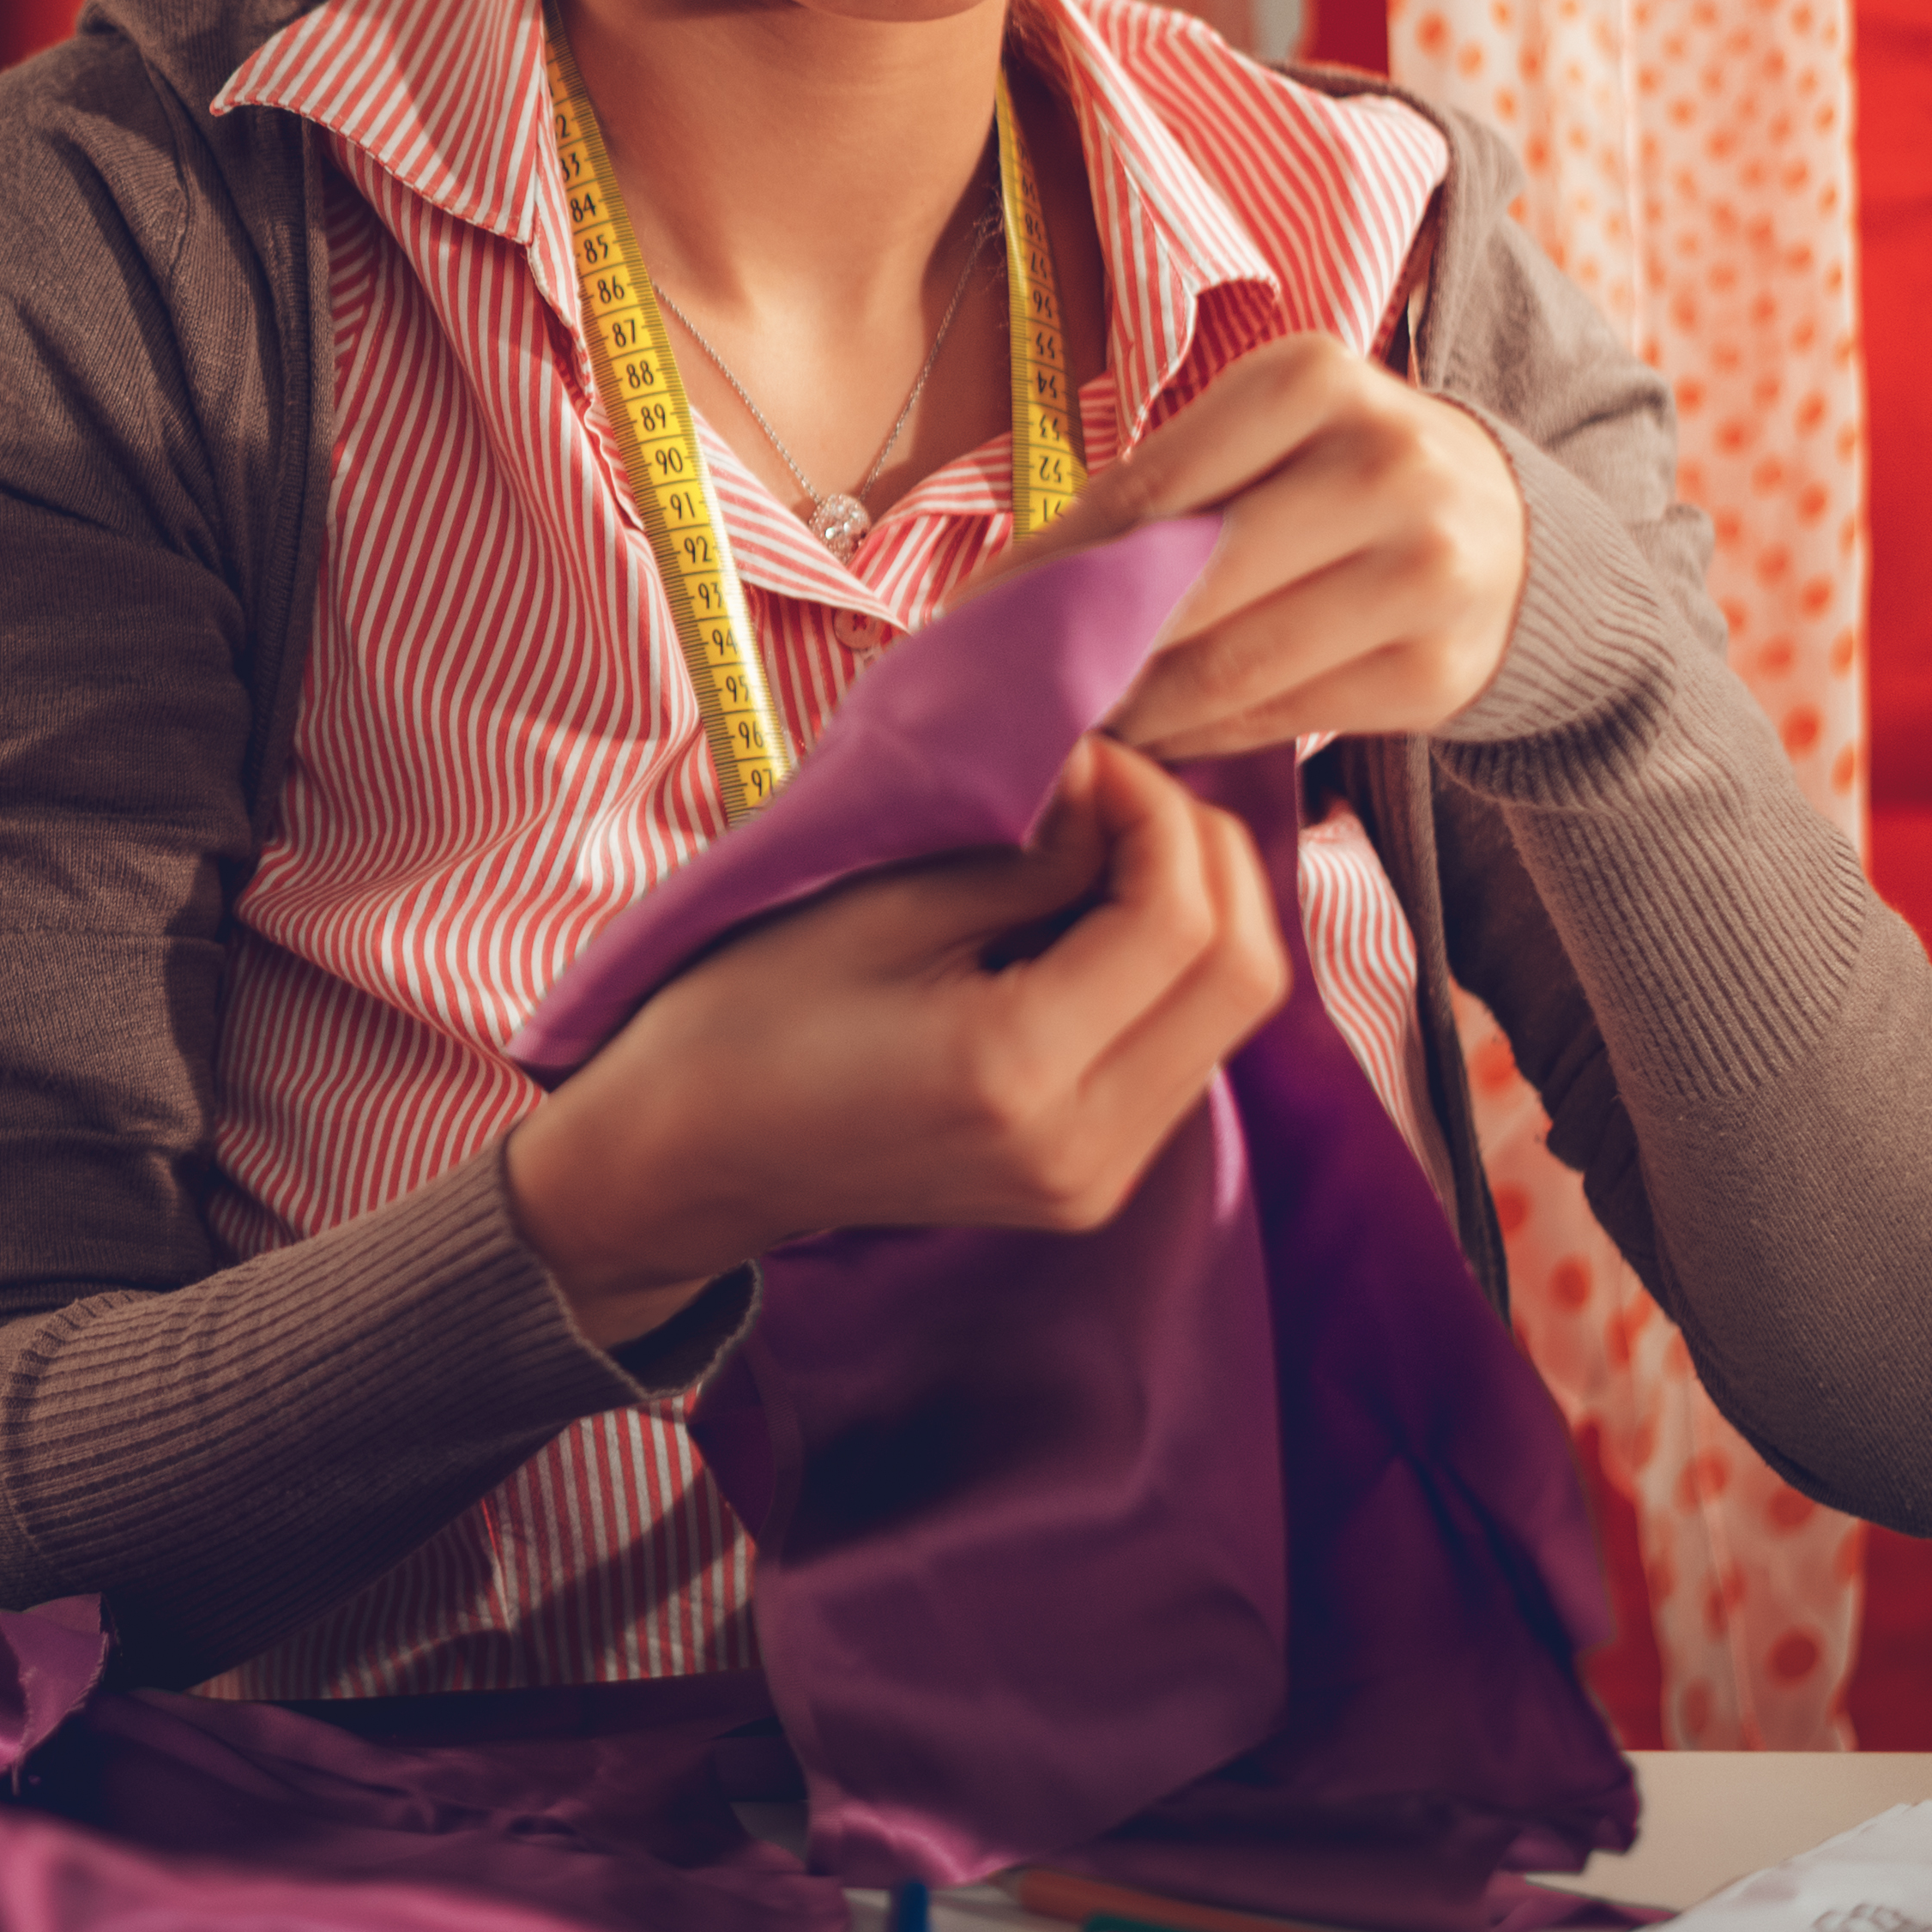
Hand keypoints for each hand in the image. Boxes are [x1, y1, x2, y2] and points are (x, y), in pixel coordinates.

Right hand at [500, 739, 1288, 1343]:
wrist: (685, 1157)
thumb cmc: (742, 1018)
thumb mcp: (874, 905)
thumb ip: (1019, 852)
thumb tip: (1108, 785)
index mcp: (1019, 1075)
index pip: (1181, 923)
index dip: (1157, 809)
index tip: (1088, 752)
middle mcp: (1083, 1147)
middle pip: (1245, 975)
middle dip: (1201, 852)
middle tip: (1113, 784)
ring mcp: (1094, 1178)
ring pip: (1232, 1013)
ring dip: (1193, 905)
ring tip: (1100, 838)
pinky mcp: (1090, 1178)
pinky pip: (1185, 1050)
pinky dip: (1166, 965)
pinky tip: (1089, 914)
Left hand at [1005, 333, 1526, 755]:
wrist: (1511, 533)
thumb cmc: (1335, 475)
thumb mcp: (1265, 436)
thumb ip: (1158, 494)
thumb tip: (1006, 591)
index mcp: (1312, 380)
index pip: (1143, 492)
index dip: (1043, 569)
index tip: (968, 617)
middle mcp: (1380, 465)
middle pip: (1182, 586)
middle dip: (1081, 648)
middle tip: (1005, 692)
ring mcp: (1423, 572)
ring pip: (1229, 668)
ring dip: (1132, 708)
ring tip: (1070, 721)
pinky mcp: (1437, 671)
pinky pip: (1281, 719)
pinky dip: (1201, 736)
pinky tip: (1156, 736)